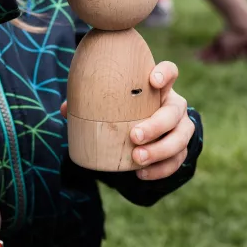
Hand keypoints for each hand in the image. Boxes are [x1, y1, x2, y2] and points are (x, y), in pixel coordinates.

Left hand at [60, 60, 193, 179]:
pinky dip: (161, 169)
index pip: (170, 72)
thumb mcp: (111, 103)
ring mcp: (181, 127)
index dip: (165, 73)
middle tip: (134, 136)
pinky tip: (142, 173)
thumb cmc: (124, 110)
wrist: (144, 132)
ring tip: (137, 159)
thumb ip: (90, 102)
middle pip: (174, 111)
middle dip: (156, 125)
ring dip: (160, 150)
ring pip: (181, 138)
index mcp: (159, 88)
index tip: (153, 80)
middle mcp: (174, 105)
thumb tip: (65, 110)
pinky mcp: (181, 149)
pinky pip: (177, 160)